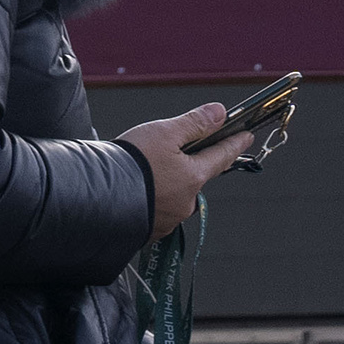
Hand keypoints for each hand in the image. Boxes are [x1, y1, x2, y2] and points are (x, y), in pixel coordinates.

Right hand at [125, 103, 250, 237]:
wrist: (97, 198)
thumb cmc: (132, 163)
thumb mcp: (164, 133)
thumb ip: (195, 123)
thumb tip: (220, 113)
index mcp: (194, 177)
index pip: (222, 156)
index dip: (235, 144)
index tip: (247, 137)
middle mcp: (187, 202)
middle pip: (197, 177)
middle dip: (191, 165)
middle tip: (175, 152)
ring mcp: (169, 219)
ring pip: (177, 196)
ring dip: (169, 184)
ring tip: (145, 172)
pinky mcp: (150, 230)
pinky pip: (158, 211)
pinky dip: (152, 199)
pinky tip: (137, 191)